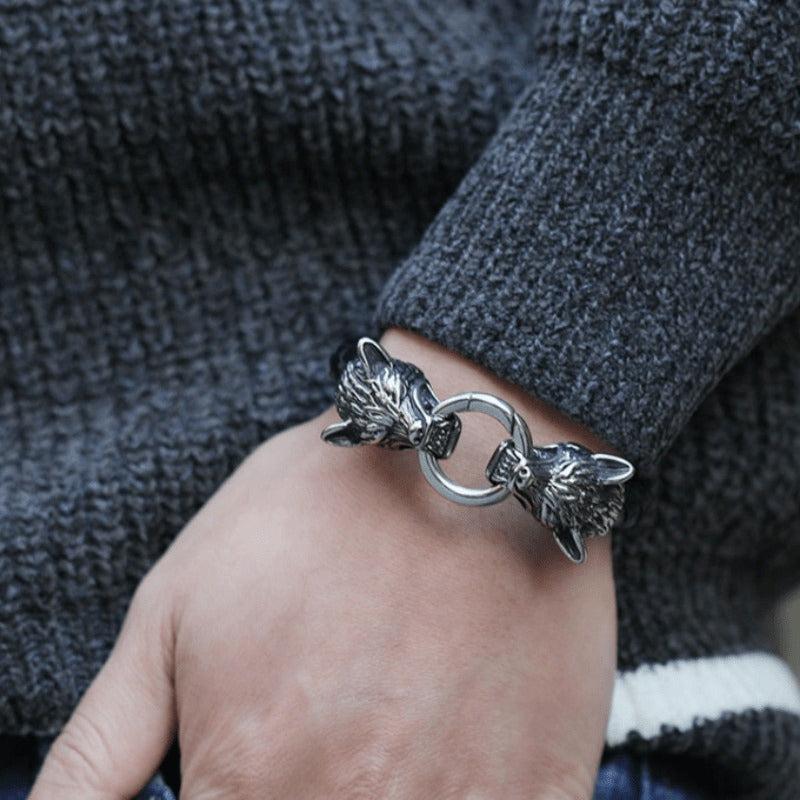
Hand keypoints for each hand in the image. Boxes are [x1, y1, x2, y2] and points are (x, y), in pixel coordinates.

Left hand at [30, 329, 616, 799]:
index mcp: (247, 775)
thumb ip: (98, 752)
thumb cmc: (320, 508)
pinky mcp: (546, 786)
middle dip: (296, 790)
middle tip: (316, 729)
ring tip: (379, 721)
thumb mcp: (175, 603)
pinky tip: (443, 748)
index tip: (244, 763)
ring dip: (374, 791)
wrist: (465, 450)